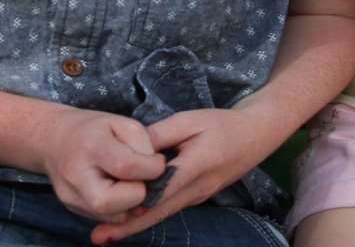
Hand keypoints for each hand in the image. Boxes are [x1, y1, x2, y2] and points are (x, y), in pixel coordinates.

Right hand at [36, 107, 166, 224]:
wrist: (53, 139)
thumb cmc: (93, 129)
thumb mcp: (122, 123)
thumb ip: (144, 145)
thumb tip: (157, 174)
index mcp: (91, 146)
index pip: (128, 167)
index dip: (152, 167)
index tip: (155, 161)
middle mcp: (76, 175)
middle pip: (120, 202)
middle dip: (139, 191)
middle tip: (139, 175)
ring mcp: (71, 196)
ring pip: (117, 217)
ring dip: (131, 202)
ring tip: (125, 181)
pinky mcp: (72, 209)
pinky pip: (108, 219)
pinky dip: (119, 208)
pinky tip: (114, 189)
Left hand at [89, 109, 272, 244]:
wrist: (254, 136)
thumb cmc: (221, 124)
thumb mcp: (189, 120)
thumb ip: (159, 134)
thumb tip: (131, 150)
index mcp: (195, 166)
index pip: (160, 190)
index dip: (134, 204)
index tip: (111, 216)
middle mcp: (196, 189)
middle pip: (158, 212)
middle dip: (128, 227)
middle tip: (99, 238)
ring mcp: (198, 196)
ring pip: (163, 214)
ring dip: (136, 225)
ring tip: (108, 235)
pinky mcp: (197, 196)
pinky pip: (170, 208)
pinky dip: (149, 215)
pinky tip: (130, 218)